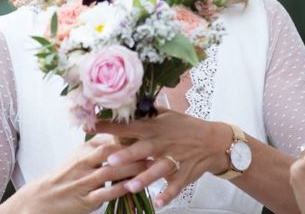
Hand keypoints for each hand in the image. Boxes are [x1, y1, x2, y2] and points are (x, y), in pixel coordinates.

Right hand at [0, 134, 147, 213]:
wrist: (40, 199)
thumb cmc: (64, 175)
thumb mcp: (79, 156)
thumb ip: (98, 146)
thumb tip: (120, 134)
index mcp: (83, 149)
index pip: (108, 136)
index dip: (127, 134)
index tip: (145, 130)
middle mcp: (83, 162)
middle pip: (111, 151)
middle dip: (133, 150)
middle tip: (153, 148)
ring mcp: (84, 181)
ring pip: (111, 171)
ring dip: (133, 168)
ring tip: (150, 166)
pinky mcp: (85, 200)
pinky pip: (106, 192)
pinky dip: (121, 189)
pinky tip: (134, 187)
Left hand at [90, 108, 231, 208]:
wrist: (214, 141)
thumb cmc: (186, 127)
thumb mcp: (167, 114)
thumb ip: (146, 111)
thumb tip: (126, 100)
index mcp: (155, 128)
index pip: (130, 125)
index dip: (111, 125)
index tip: (91, 125)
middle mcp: (163, 143)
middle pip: (143, 149)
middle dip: (127, 155)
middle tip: (110, 160)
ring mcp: (174, 159)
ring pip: (158, 169)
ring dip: (145, 178)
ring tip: (130, 186)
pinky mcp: (183, 173)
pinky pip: (175, 186)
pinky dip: (168, 195)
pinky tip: (158, 203)